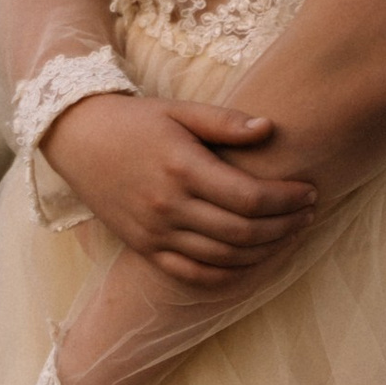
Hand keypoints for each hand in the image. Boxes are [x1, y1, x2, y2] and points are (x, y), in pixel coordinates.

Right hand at [40, 93, 314, 286]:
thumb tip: (270, 129)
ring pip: (223, 258)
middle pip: (242, 232)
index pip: (249, 197)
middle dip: (284, 226)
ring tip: (288, 234)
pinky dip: (228, 275)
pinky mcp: (144, 248)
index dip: (287, 200)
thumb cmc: (133, 120)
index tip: (309, 191)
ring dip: (265, 251)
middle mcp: (168, 206)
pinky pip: (193, 274)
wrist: (76, 139)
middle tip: (308, 214)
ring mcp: (154, 232)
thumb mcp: (179, 110)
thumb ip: (225, 121)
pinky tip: (251, 262)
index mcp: (181, 168)